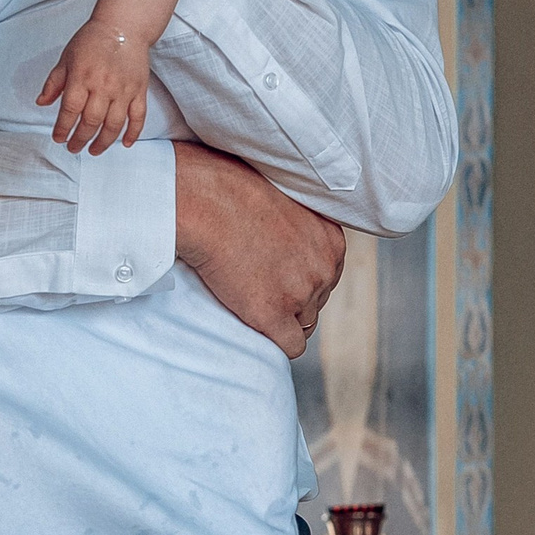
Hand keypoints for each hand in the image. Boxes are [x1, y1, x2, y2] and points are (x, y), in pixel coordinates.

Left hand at [39, 17, 150, 152]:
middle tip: (73, 148)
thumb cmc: (93, 40)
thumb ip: (54, 82)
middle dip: (80, 139)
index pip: (70, 110)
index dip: (62, 128)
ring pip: (114, 124)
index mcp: (82, 77)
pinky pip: (138, 116)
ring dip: (103, 142)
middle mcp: (103, 86)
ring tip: (93, 150)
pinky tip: (125, 143)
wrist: (123, 25)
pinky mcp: (139, 90)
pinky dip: (133, 132)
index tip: (58, 138)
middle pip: (91, 121)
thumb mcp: (67, 58)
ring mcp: (123, 89)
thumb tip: (41, 102)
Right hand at [173, 138, 344, 357]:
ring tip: (251, 300)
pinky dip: (275, 341)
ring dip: (282, 317)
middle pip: (317, 299)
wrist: (204, 202)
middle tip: (258, 284)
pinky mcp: (271, 315)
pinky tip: (256, 327)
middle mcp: (323, 267)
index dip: (299, 275)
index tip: (276, 271)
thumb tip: (283, 237)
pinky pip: (290, 346)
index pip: (326, 273)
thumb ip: (295, 222)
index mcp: (330, 238)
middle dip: (292, 296)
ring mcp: (300, 293)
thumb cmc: (231, 188)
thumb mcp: (282, 197)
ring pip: (304, 323)